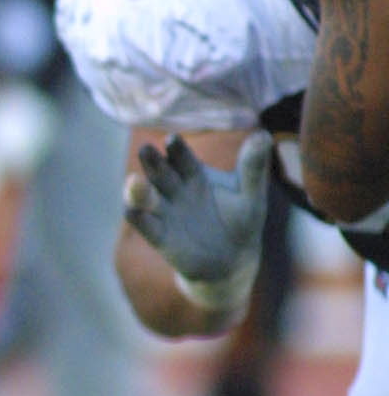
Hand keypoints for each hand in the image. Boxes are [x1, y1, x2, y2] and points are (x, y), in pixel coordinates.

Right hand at [122, 130, 271, 282]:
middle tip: (145, 149)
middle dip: (152, 162)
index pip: (181, 157)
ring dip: (139, 190)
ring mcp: (165, 212)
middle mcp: (174, 189)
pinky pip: (146, 225)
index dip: (176, 149)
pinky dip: (138, 218)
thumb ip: (253, 168)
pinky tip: (131, 210)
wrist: (231, 260)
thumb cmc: (240, 221)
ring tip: (133, 182)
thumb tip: (264, 135)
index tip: (171, 140)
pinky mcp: (161, 237)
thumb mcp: (251, 195)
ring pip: (147, 197)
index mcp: (193, 173)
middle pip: (159, 172)